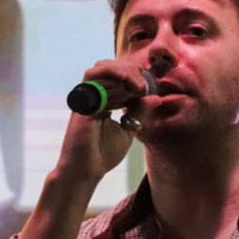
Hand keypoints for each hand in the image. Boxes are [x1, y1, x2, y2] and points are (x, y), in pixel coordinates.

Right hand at [55, 59, 151, 181]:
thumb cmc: (102, 155)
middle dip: (130, 70)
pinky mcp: (81, 103)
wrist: (86, 171)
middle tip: (145, 85)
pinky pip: (92, 79)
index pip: (117, 76)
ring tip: (138, 85)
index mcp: (104, 101)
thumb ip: (139, 112)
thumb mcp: (129, 130)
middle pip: (109, 67)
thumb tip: (156, 98)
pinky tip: (128, 87)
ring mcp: (86, 98)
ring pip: (100, 68)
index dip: (135, 75)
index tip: (149, 87)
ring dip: (122, 70)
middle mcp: (94, 96)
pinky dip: (111, 76)